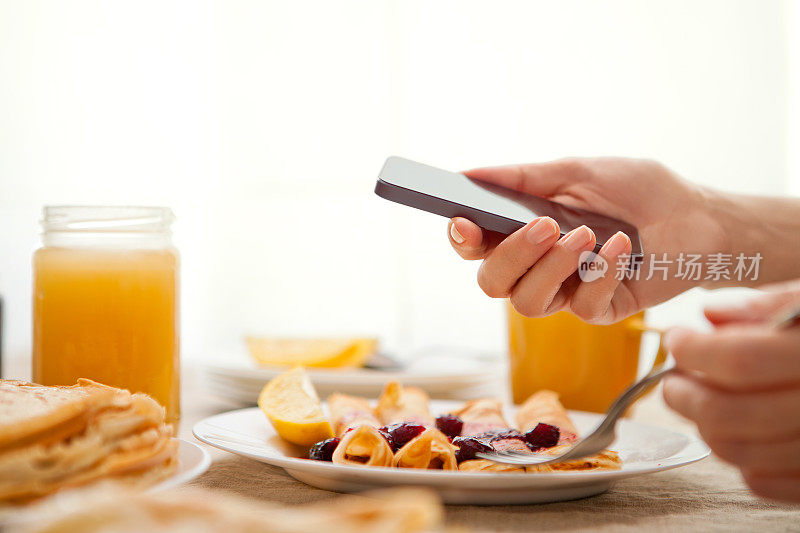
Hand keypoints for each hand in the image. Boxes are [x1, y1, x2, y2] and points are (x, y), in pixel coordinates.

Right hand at [447, 158, 725, 322]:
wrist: (696, 215)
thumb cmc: (636, 191)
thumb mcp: (577, 172)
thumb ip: (521, 178)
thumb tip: (467, 173)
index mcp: (523, 232)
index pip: (476, 246)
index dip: (462, 238)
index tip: (464, 221)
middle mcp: (538, 266)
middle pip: (493, 282)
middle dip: (513, 255)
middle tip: (544, 225)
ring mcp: (567, 292)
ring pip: (528, 303)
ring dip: (553, 268)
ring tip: (585, 236)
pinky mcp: (600, 310)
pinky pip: (581, 306)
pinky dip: (600, 273)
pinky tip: (622, 248)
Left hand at [663, 284, 799, 502]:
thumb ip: (773, 304)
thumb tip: (713, 313)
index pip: (743, 360)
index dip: (696, 349)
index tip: (678, 338)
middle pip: (732, 414)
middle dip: (686, 393)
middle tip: (675, 376)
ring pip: (741, 452)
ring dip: (704, 425)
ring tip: (697, 398)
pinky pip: (766, 483)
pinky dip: (739, 457)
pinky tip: (740, 429)